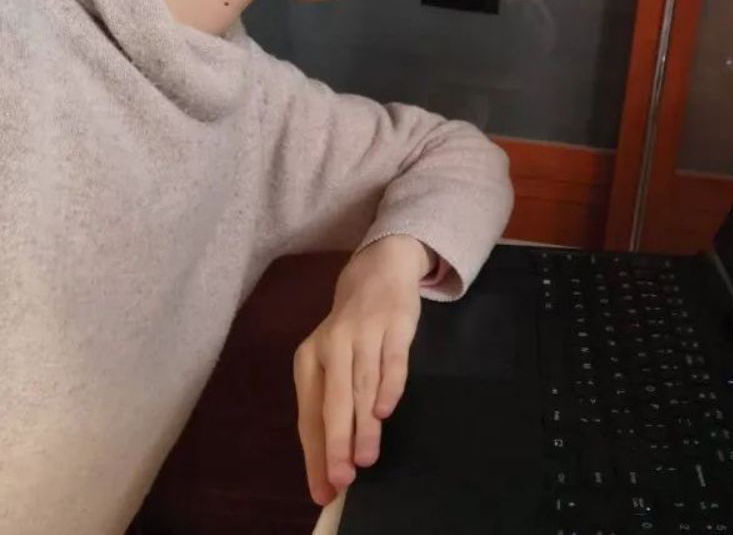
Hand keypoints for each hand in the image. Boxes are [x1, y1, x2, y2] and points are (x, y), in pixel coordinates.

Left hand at [293, 236, 432, 505]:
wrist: (378, 271)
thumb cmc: (351, 329)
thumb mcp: (332, 360)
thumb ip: (332, 404)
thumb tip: (332, 461)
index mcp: (309, 358)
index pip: (309, 415)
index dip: (316, 454)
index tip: (324, 490)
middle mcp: (332, 344)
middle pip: (333, 401)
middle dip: (336, 443)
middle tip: (342, 480)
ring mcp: (364, 332)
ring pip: (362, 385)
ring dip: (363, 424)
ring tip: (366, 459)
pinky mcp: (395, 323)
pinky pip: (392, 360)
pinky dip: (389, 385)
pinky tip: (385, 411)